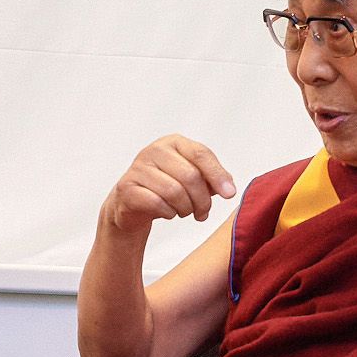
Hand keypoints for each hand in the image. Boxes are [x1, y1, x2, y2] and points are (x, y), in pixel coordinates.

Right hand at [104, 136, 236, 234]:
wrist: (131, 203)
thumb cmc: (165, 188)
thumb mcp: (191, 178)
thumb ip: (211, 178)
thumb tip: (228, 187)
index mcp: (173, 143)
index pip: (201, 154)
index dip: (217, 175)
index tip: (229, 194)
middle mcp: (154, 150)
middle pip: (190, 175)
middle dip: (202, 200)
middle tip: (203, 212)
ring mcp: (138, 168)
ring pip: (174, 191)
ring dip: (185, 208)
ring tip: (185, 212)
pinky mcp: (127, 187)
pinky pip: (157, 203)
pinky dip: (169, 213)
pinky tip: (169, 213)